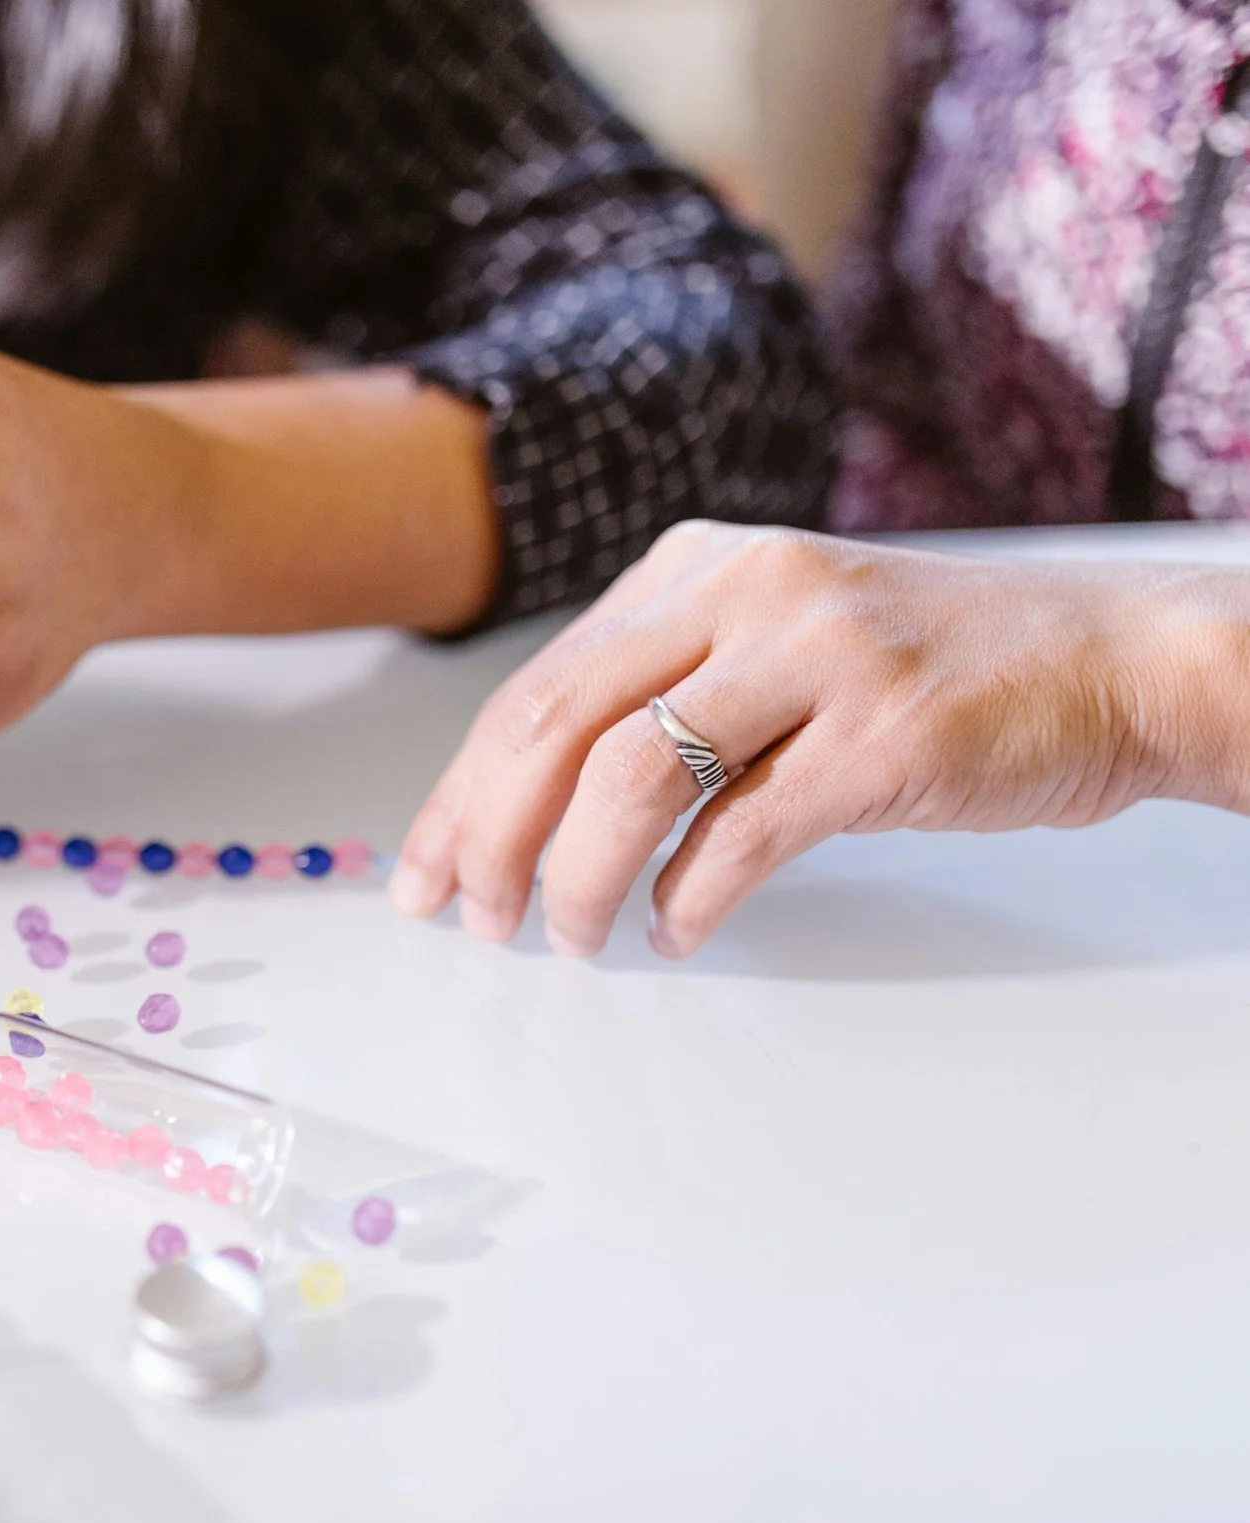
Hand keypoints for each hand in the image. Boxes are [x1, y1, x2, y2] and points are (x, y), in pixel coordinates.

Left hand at [390, 522, 1246, 957]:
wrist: (1115, 661)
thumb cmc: (935, 670)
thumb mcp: (773, 643)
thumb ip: (664, 692)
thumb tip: (526, 806)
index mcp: (697, 568)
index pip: (535, 688)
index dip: (460, 794)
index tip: (424, 875)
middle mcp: (745, 592)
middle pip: (557, 724)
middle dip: (489, 837)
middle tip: (474, 920)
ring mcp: (818, 655)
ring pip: (634, 776)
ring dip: (581, 877)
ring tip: (573, 937)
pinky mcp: (885, 733)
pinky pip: (743, 830)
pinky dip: (689, 896)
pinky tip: (673, 931)